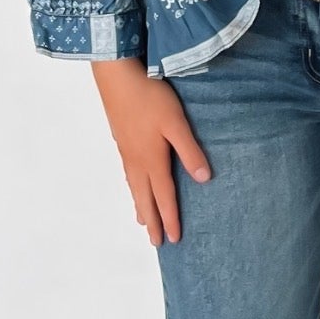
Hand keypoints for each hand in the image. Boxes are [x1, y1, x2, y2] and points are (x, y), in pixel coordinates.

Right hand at [90, 58, 210, 245]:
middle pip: (145, 197)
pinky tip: (133, 183)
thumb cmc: (149, 97)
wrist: (116, 76)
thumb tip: (203, 178)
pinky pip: (128, 174)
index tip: (173, 239)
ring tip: (142, 220)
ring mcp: (126, 150)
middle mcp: (136, 160)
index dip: (170, 218)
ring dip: (140, 205)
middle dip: (152, 220)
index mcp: (152, 159)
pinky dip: (132, 187)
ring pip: (133, 186)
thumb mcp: (176, 123)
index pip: (164, 196)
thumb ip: (189, 150)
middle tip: (155, 242)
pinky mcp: (121, 139)